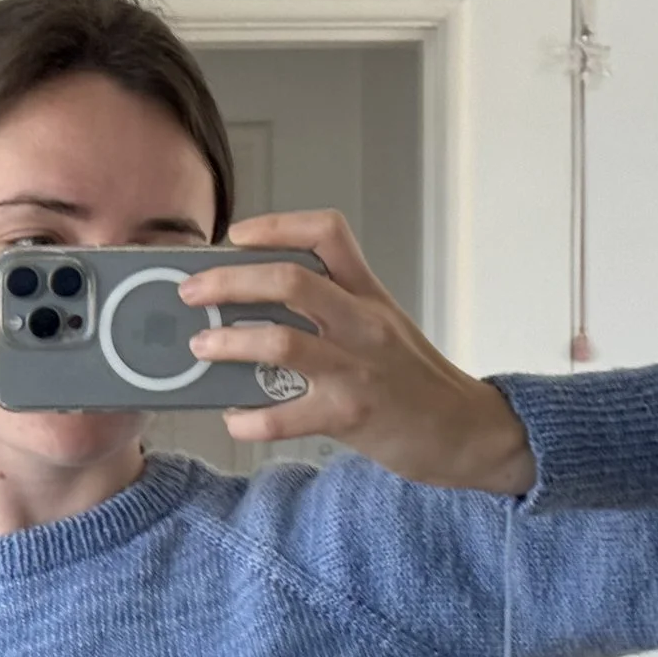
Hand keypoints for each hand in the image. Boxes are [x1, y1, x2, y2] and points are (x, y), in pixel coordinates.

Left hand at [178, 209, 537, 494]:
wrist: (466, 431)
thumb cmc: (415, 380)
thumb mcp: (384, 326)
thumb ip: (334, 310)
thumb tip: (254, 308)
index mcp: (369, 294)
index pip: (328, 233)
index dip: (277, 225)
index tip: (237, 234)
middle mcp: (363, 323)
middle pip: (291, 280)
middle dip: (229, 281)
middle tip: (192, 290)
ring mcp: (358, 368)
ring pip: (282, 341)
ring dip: (230, 342)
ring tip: (201, 346)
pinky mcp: (352, 416)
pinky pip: (287, 416)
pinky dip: (250, 419)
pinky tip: (234, 419)